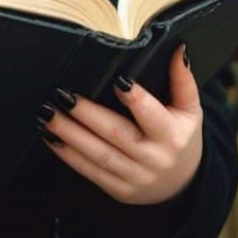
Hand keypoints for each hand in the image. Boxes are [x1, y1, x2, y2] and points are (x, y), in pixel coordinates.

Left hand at [37, 43, 202, 205]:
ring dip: (69, 134)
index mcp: (172, 136)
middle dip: (87, 114)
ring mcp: (135, 177)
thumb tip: (178, 47)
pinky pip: (90, 172)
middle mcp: (153, 158)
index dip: (135, 99)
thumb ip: (182, 80)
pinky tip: (51, 138)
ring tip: (47, 115)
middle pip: (116, 134)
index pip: (152, 115)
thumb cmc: (180, 138)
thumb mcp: (189, 110)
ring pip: (98, 154)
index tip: (116, 81)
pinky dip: (68, 155)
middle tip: (62, 95)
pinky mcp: (119, 190)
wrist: (184, 185)